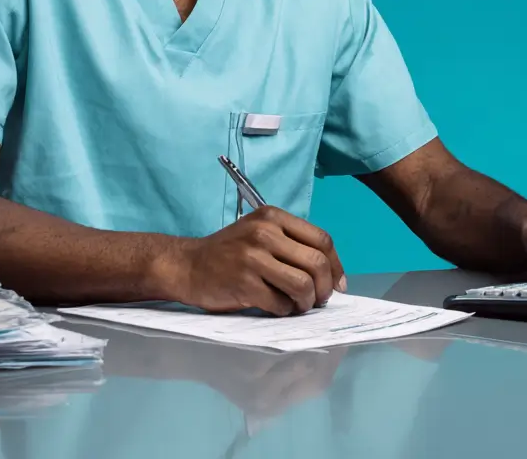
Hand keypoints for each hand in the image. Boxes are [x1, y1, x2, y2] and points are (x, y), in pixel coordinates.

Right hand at [164, 207, 345, 314]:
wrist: (188, 265)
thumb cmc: (230, 253)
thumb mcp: (260, 233)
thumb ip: (292, 244)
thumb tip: (332, 275)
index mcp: (273, 217)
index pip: (322, 239)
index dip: (336, 265)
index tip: (338, 284)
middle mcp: (265, 232)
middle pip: (316, 263)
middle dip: (325, 288)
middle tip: (318, 299)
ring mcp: (253, 257)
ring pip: (303, 285)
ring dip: (306, 302)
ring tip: (297, 305)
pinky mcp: (244, 283)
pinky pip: (280, 303)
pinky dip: (284, 311)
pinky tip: (276, 307)